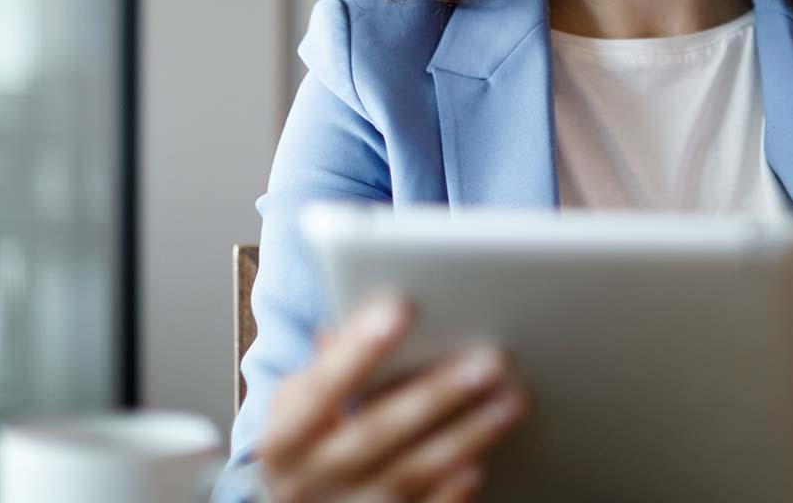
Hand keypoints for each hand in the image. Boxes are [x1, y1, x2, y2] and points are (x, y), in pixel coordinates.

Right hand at [257, 296, 526, 502]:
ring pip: (406, 476)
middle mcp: (308, 482)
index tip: (399, 308)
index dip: (356, 350)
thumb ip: (325, 370)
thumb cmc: (309, 449)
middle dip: (434, 394)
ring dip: (463, 437)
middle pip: (374, 433)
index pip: (318, 389)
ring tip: (509, 401)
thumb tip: (347, 321)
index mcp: (283, 440)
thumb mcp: (298, 414)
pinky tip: (478, 467)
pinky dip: (447, 495)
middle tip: (490, 359)